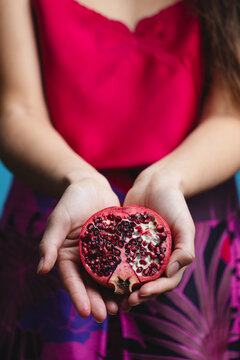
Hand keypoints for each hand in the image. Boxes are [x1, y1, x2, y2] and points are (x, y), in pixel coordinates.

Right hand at [37, 172, 121, 321]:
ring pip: (106, 278)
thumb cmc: (71, 201)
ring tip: (120, 308)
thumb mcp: (58, 220)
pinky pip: (121, 264)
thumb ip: (49, 244)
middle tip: (106, 315)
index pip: (71, 280)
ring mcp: (101, 254)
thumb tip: (41, 271)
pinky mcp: (116, 247)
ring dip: (112, 294)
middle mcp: (84, 259)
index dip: (77, 297)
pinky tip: (134, 286)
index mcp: (67, 256)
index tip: (84, 313)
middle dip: (96, 301)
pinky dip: (126, 276)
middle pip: (89, 284)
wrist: (92, 186)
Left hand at [121, 164, 194, 308]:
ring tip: (113, 297)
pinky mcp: (126, 243)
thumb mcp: (185, 225)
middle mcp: (156, 258)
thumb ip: (185, 249)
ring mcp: (140, 251)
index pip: (166, 281)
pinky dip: (113, 269)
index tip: (141, 294)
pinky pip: (120, 258)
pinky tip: (102, 274)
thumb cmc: (174, 203)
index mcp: (172, 258)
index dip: (155, 291)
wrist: (155, 184)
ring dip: (124, 289)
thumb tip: (172, 272)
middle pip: (148, 283)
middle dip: (138, 295)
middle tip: (125, 303)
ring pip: (133, 275)